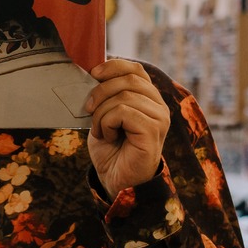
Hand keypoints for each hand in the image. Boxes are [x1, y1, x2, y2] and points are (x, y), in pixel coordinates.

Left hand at [85, 60, 170, 200]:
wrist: (115, 180)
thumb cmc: (111, 150)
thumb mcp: (104, 116)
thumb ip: (106, 95)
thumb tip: (94, 72)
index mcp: (148, 99)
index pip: (135, 69)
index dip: (113, 66)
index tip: (92, 74)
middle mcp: (158, 106)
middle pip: (128, 79)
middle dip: (100, 91)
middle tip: (88, 110)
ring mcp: (159, 118)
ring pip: (124, 97)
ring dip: (101, 113)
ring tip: (101, 131)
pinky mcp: (153, 130)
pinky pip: (124, 112)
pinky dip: (107, 123)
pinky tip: (108, 137)